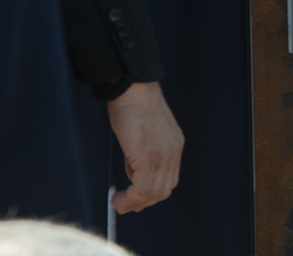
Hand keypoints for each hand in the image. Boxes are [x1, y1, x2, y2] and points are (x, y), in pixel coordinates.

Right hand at [105, 81, 183, 212]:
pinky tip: (118, 197)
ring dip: (135, 203)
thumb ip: (146, 151)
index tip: (135, 197)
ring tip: (119, 202)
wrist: (133, 89)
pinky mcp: (147, 156)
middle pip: (163, 190)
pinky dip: (130, 198)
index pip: (169, 179)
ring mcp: (162, 155)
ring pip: (154, 193)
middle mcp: (173, 152)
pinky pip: (142, 188)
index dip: (152, 193)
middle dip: (143, 202)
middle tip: (125, 204)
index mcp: (175, 145)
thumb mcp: (147, 132)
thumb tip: (134, 172)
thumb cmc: (134, 105)